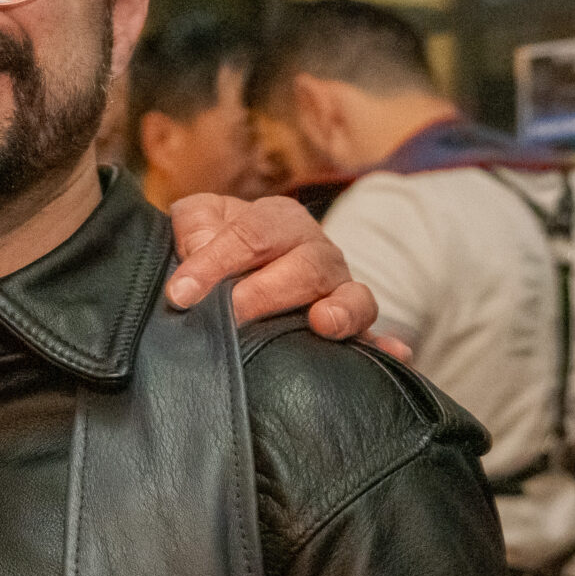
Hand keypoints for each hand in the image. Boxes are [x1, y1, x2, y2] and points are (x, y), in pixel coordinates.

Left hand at [165, 194, 379, 342]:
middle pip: (306, 266)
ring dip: (340, 311)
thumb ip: (194, 226)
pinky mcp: (349, 327)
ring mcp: (338, 290)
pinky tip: (392, 355)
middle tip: (231, 316)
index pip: (252, 234)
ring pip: (352, 297)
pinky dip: (384, 346)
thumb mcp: (200, 220)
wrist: (241, 262)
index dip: (215, 263)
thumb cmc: (217, 240)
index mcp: (279, 220)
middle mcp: (316, 251)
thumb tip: (198, 253)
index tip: (182, 295)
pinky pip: (374, 336)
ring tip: (321, 324)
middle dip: (266, 292)